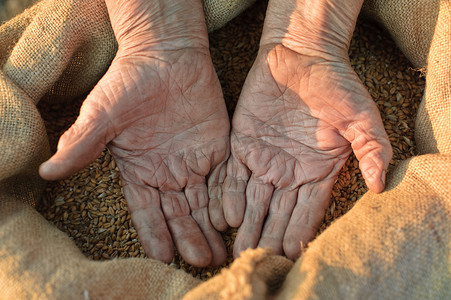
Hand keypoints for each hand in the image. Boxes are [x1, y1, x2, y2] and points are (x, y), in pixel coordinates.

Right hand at [39, 0, 229, 266]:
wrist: (165, 55)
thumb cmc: (129, 82)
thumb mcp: (102, 114)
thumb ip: (81, 144)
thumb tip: (47, 171)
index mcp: (140, 171)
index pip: (147, 211)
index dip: (154, 234)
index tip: (162, 258)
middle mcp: (167, 172)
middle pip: (179, 214)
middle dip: (188, 238)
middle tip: (200, 262)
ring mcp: (193, 161)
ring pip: (202, 203)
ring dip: (209, 227)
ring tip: (219, 253)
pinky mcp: (216, 147)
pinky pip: (223, 178)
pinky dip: (226, 200)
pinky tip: (231, 219)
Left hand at [221, 43, 391, 259]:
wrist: (302, 54)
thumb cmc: (335, 84)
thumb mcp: (361, 117)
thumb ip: (372, 151)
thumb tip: (380, 186)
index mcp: (318, 171)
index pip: (308, 210)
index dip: (299, 232)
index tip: (291, 256)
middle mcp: (290, 171)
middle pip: (278, 212)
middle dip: (268, 237)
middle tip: (258, 264)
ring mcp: (265, 159)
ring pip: (254, 200)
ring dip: (247, 225)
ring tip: (238, 251)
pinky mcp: (242, 144)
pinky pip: (234, 175)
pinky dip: (230, 196)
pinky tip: (227, 217)